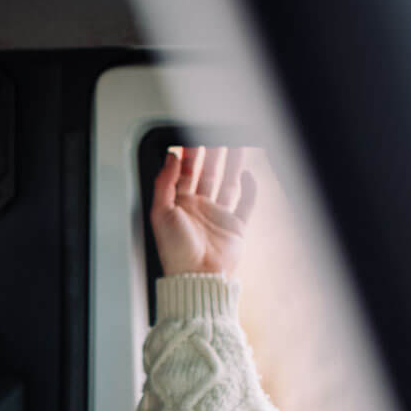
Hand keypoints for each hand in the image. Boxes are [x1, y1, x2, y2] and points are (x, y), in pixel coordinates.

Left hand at [149, 145, 259, 277]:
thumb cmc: (176, 251)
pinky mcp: (235, 225)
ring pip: (227, 183)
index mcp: (179, 205)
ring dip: (231, 164)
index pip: (185, 173)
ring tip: (235, 144)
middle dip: (211, 154)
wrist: (198, 275)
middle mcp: (199, 208)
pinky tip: (248, 173)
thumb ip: (164, 182)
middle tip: (216, 134)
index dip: (189, 155)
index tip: (194, 137)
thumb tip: (169, 156)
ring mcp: (218, 215)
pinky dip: (250, 188)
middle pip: (207, 174)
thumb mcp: (160, 212)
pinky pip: (246, 202)